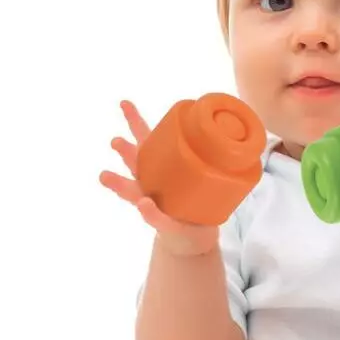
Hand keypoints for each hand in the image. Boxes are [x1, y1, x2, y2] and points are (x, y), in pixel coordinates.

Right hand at [100, 100, 220, 256]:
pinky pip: (155, 217)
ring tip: (105, 176)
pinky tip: (144, 204)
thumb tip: (234, 126)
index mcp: (156, 166)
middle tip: (116, 142)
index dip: (134, 121)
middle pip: (134, 162)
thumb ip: (213, 155)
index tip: (124, 103)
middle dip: (125, 151)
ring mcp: (151, 203)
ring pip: (131, 192)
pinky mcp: (162, 223)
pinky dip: (149, 211)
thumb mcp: (200, 174)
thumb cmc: (193, 200)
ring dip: (119, 184)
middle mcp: (147, 182)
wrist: (192, 237)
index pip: (144, 139)